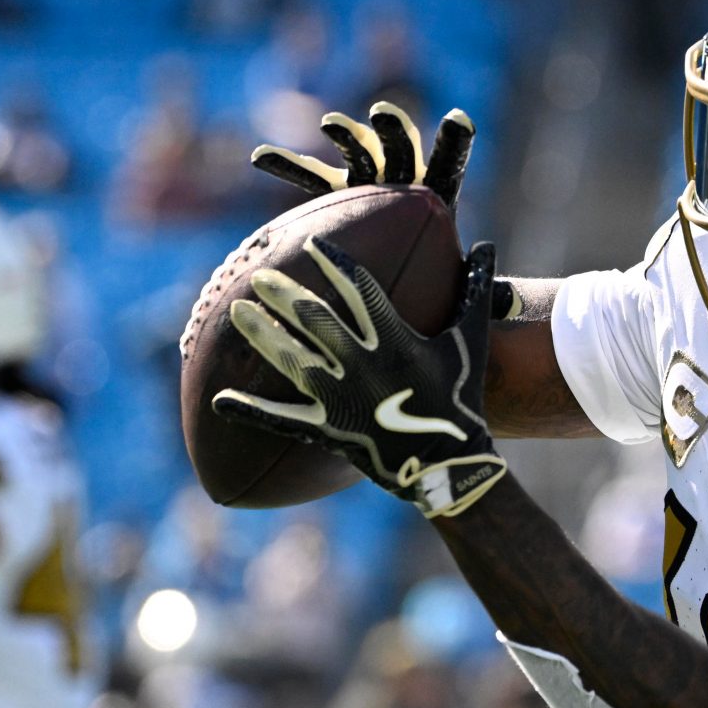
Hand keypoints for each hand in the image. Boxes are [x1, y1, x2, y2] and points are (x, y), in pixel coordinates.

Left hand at [212, 235, 507, 517]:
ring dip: (262, 335)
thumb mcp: (471, 341)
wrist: (450, 463)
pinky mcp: (327, 429)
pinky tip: (219, 399)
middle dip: (283, 294)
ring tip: (237, 312)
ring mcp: (340, 398)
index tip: (312, 244)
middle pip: (314, 320)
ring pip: (291, 360)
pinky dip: (250, 409)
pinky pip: (282, 418)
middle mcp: (361, 365)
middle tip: (259, 274)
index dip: (334, 263)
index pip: (358, 290)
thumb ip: (477, 290)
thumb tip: (487, 245)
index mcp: (395, 340)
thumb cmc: (462, 397)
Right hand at [251, 102, 519, 318]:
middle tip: (383, 116)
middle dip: (393, 130)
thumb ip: (483, 292)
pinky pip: (310, 177)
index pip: (450, 163)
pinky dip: (289, 165)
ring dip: (345, 138)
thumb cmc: (432, 287)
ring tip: (331, 125)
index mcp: (436, 194)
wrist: (399, 275)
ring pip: (355, 154)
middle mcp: (401, 180)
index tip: (460, 122)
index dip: (454, 142)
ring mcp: (366, 181)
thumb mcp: (459, 292)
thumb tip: (514, 302)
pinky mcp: (335, 193)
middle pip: (400, 149)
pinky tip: (260, 157)